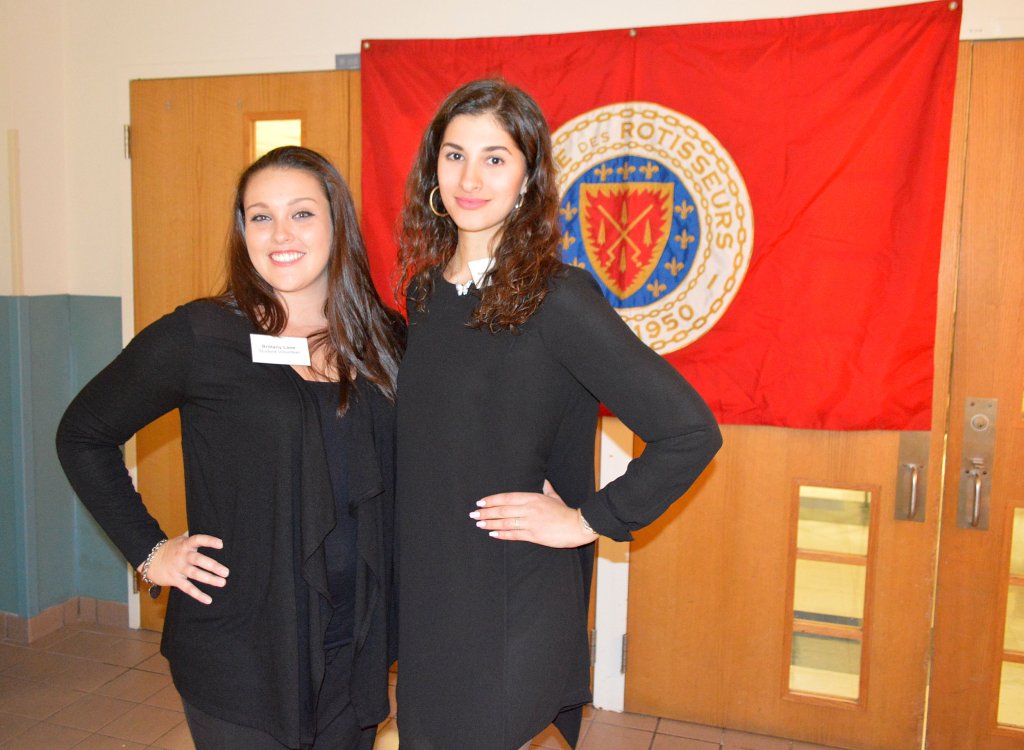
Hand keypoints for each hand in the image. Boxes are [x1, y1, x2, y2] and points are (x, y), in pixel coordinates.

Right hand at [137, 532, 228, 604]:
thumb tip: (208, 523)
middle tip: (226, 572)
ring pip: (195, 574)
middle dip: (213, 566)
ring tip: (222, 582)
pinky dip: (198, 595)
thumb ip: (193, 534)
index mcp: (185, 544)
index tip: (221, 544)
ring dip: (209, 579)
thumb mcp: (181, 539)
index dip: (209, 541)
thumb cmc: (171, 548)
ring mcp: (179, 568)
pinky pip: (188, 588)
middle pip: (198, 560)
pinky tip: (209, 600)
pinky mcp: (175, 580)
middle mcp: (183, 556)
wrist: (150, 560)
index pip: (198, 540)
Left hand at [470, 480, 598, 547]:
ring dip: (490, 523)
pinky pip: (514, 535)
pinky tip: (492, 533)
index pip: (507, 498)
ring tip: (478, 523)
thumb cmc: (565, 512)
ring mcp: (530, 522)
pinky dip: (502, 534)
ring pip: (505, 522)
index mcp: (532, 497)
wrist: (577, 525)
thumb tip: (543, 480)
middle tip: (473, 514)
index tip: (480, 501)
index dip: (492, 500)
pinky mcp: (534, 535)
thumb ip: (546, 488)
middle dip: (486, 512)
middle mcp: (529, 509)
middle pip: (502, 510)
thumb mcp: (555, 497)